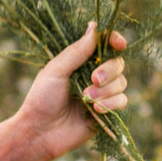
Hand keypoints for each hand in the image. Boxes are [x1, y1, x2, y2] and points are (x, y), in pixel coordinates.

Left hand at [15, 26, 131, 160]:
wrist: (40, 132)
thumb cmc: (42, 99)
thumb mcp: (56, 71)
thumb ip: (76, 51)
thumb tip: (94, 27)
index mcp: (81, 61)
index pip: (105, 44)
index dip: (115, 40)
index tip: (119, 44)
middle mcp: (94, 75)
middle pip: (117, 63)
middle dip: (109, 70)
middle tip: (94, 79)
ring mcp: (102, 94)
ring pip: (122, 82)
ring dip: (106, 90)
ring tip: (86, 98)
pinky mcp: (107, 112)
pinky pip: (122, 101)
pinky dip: (111, 103)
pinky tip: (95, 109)